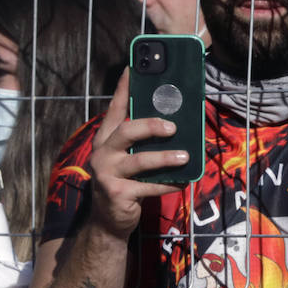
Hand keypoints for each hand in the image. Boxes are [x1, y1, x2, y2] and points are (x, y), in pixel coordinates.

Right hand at [86, 72, 185, 240]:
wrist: (109, 220)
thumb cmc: (125, 182)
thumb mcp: (128, 158)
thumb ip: (143, 143)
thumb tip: (176, 124)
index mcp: (106, 140)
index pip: (115, 109)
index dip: (124, 89)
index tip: (133, 67)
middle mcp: (102, 153)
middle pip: (126, 131)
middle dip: (150, 126)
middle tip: (173, 126)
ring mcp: (107, 173)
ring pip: (139, 161)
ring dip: (165, 158)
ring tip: (185, 157)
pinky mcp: (117, 193)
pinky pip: (149, 187)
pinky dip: (168, 184)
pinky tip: (182, 182)